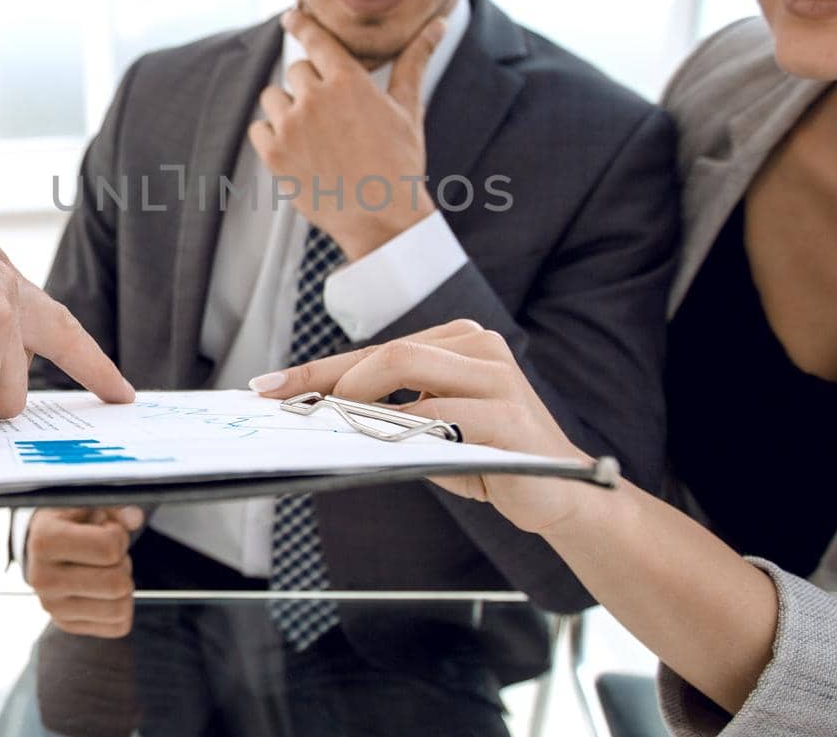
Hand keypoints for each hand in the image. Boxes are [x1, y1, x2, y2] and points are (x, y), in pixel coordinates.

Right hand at [25, 505, 144, 637]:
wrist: (42, 546)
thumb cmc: (69, 520)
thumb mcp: (86, 504)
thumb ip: (114, 508)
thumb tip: (135, 518)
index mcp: (45, 540)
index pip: (109, 548)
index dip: (119, 536)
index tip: (106, 529)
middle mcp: (42, 578)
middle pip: (117, 583)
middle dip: (123, 564)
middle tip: (109, 553)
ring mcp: (52, 607)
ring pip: (120, 608)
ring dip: (123, 586)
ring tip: (105, 569)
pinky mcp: (66, 624)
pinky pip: (118, 626)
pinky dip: (121, 606)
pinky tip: (103, 588)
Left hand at [248, 7, 443, 259]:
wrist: (382, 218)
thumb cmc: (399, 164)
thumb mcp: (408, 109)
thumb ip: (414, 61)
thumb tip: (436, 24)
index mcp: (348, 81)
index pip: (315, 38)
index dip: (301, 24)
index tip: (291, 17)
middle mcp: (315, 98)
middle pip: (297, 70)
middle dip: (310, 85)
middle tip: (331, 115)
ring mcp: (291, 126)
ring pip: (273, 97)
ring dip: (287, 109)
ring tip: (313, 134)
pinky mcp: (274, 154)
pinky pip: (258, 129)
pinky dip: (271, 136)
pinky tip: (296, 150)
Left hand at [252, 320, 597, 534]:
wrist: (564, 494)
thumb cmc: (493, 459)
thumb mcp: (436, 432)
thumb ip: (392, 415)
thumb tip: (321, 412)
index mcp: (464, 342)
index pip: (380, 349)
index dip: (321, 367)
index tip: (272, 384)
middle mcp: (482, 348)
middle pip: (388, 350)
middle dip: (325, 375)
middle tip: (280, 399)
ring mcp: (497, 377)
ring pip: (406, 364)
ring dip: (355, 394)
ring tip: (323, 419)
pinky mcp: (506, 416)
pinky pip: (436, 414)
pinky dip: (394, 425)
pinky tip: (370, 439)